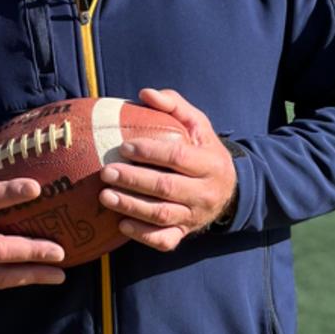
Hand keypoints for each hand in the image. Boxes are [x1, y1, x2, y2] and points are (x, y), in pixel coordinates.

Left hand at [98, 88, 236, 251]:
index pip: (178, 157)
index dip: (151, 152)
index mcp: (209, 163)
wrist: (229, 189)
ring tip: (105, 196)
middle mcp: (204, 192)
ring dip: (132, 206)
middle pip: (167, 188)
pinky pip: (165, 240)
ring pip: (163, 215)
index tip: (124, 147)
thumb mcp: (197, 124)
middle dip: (134, 180)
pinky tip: (121, 225)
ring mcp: (195, 216)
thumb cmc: (203, 149)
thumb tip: (145, 93)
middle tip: (106, 172)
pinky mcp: (185, 233)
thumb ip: (174, 105)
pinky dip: (143, 235)